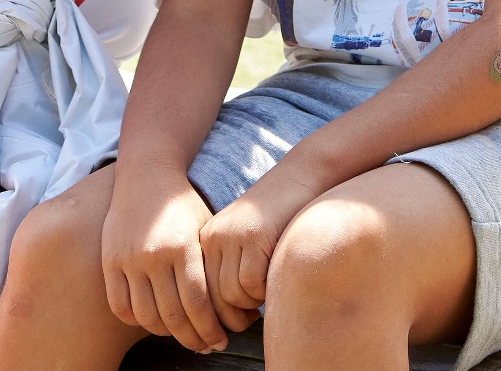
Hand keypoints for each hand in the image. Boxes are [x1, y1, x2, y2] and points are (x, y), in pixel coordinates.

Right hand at [100, 169, 234, 352]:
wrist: (146, 175)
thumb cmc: (184, 205)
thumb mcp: (206, 229)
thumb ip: (213, 267)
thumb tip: (233, 310)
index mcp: (183, 246)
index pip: (198, 303)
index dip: (210, 329)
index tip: (219, 341)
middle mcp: (154, 255)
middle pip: (173, 315)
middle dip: (192, 339)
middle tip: (204, 346)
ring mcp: (128, 259)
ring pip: (146, 316)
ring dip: (165, 333)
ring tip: (179, 334)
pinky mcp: (110, 261)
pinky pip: (120, 306)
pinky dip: (137, 321)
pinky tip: (153, 320)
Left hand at [198, 174, 316, 319]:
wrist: (301, 177)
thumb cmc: (279, 219)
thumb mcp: (247, 244)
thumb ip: (233, 271)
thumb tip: (222, 321)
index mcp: (206, 240)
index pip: (198, 292)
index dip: (215, 316)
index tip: (234, 323)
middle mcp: (212, 236)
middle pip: (212, 298)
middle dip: (232, 317)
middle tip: (251, 319)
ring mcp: (231, 235)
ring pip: (231, 295)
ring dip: (252, 304)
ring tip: (265, 293)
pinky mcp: (253, 236)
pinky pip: (251, 284)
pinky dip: (265, 292)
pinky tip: (275, 277)